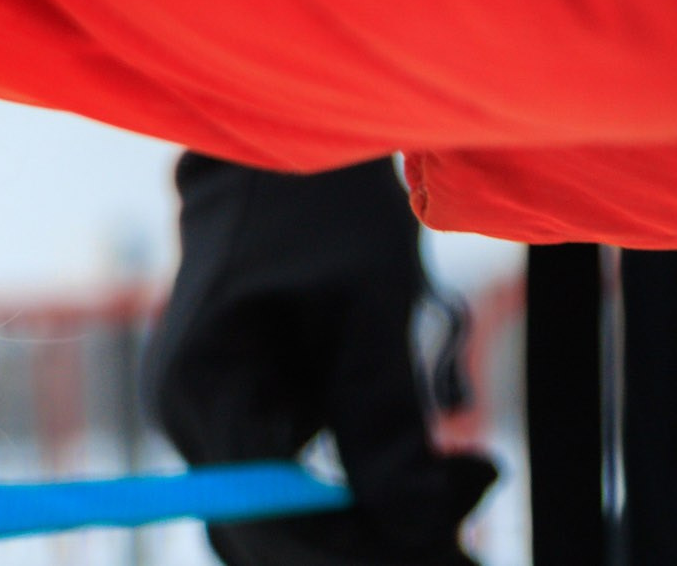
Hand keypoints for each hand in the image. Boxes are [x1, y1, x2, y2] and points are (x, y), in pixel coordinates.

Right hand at [145, 155, 496, 565]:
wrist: (286, 151)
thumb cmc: (321, 208)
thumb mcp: (370, 305)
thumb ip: (384, 420)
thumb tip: (416, 528)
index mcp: (203, 390)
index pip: (267, 520)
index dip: (359, 545)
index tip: (453, 533)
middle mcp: (196, 418)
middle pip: (278, 537)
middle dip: (381, 540)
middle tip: (480, 514)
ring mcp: (220, 420)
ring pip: (301, 519)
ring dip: (389, 518)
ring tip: (475, 475)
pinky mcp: (256, 413)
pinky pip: (312, 483)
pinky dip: (378, 486)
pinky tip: (445, 464)